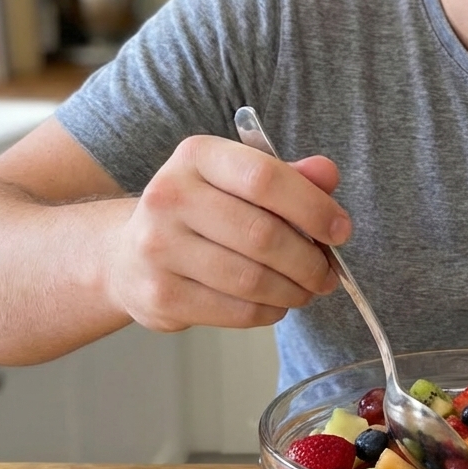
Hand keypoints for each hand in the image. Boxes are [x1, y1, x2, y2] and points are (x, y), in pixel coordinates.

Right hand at [106, 135, 350, 331]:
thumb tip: (328, 174)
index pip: (264, 177)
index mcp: (197, 157)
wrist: (125, 253)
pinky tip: (276, 304)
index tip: (341, 231)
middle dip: (309, 261)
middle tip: (327, 273)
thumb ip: (289, 177)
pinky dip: (268, 311)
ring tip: (306, 290)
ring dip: (293, 290)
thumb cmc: (201, 212)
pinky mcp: (159, 295)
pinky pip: (234, 310)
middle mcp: (169, 196)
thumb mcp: (239, 180)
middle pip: (262, 234)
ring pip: (251, 279)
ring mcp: (158, 248)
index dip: (313, 207)